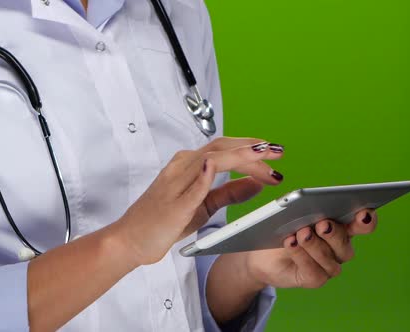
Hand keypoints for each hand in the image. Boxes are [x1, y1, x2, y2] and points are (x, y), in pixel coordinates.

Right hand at [116, 137, 284, 265]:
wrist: (131, 240)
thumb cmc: (163, 221)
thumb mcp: (204, 206)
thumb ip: (229, 193)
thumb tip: (257, 182)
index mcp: (189, 166)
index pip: (226, 150)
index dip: (251, 149)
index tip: (275, 154)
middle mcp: (182, 167)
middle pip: (222, 148)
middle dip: (252, 148)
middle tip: (278, 152)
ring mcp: (175, 183)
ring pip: (210, 159)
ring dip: (240, 156)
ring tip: (265, 157)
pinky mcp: (172, 204)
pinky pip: (190, 185)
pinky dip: (205, 174)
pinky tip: (218, 165)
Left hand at [245, 209, 377, 288]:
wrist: (262, 253)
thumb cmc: (282, 227)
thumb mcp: (293, 213)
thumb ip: (307, 207)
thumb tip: (310, 202)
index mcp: (341, 227)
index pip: (363, 224)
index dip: (366, 220)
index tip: (363, 213)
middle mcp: (339, 248)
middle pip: (345, 242)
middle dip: (334, 233)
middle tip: (323, 224)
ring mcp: (329, 266)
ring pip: (328, 257)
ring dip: (314, 244)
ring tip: (300, 233)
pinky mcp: (315, 279)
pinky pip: (313, 271)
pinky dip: (301, 255)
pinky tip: (291, 243)